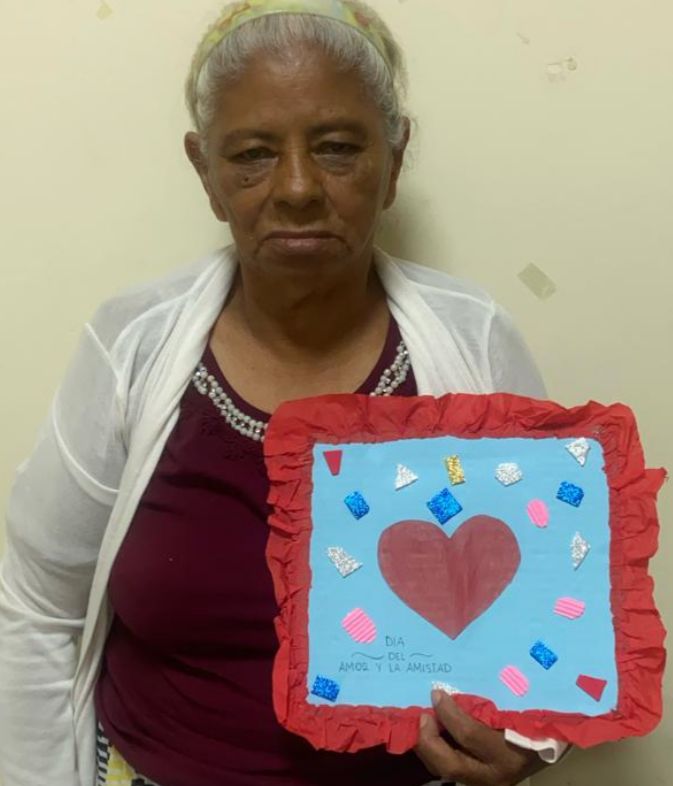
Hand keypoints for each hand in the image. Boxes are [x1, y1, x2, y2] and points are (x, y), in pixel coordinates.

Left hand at [414, 691, 548, 785]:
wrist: (551, 745)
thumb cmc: (536, 720)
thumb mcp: (518, 707)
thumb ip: (487, 703)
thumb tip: (450, 688)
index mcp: (509, 753)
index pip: (470, 735)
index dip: (448, 713)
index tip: (437, 692)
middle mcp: (495, 774)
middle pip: (450, 765)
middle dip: (429, 740)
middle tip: (423, 714)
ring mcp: (485, 782)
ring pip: (446, 770)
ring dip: (429, 747)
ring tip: (423, 722)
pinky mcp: (478, 780)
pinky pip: (451, 768)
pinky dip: (437, 751)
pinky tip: (432, 733)